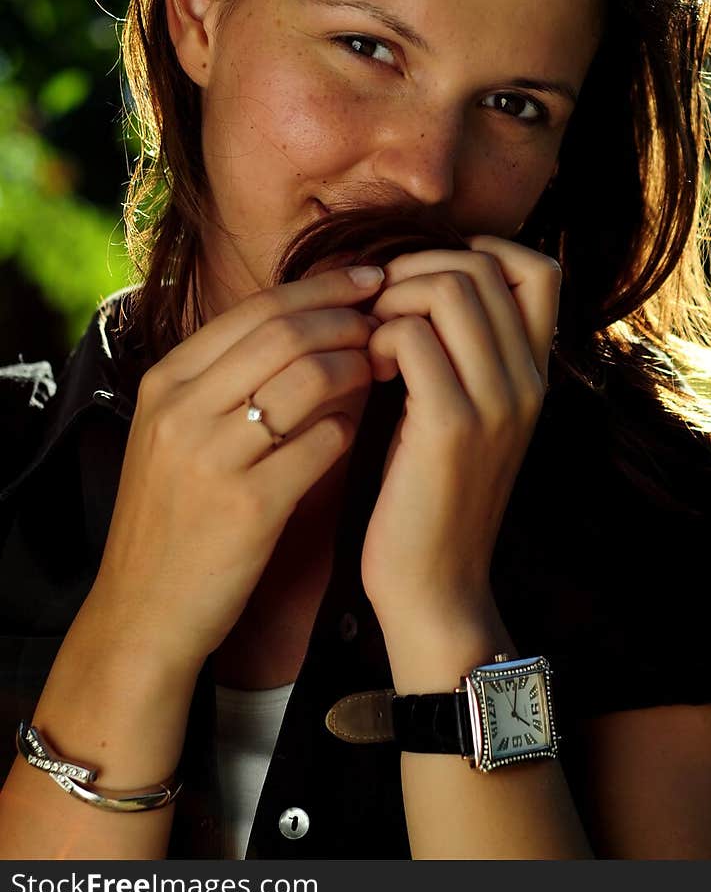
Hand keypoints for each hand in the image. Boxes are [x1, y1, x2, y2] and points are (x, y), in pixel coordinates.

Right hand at [90, 266, 383, 673]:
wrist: (144, 610)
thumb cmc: (175, 513)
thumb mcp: (175, 432)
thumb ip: (224, 377)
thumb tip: (306, 319)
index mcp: (166, 382)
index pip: (257, 309)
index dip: (323, 289)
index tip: (368, 280)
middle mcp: (182, 410)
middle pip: (286, 333)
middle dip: (348, 320)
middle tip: (385, 323)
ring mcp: (213, 458)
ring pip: (309, 379)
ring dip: (357, 368)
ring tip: (379, 370)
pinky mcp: (249, 507)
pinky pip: (321, 443)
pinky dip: (349, 427)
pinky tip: (356, 429)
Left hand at [358, 236, 560, 636]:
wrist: (435, 589)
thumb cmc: (430, 497)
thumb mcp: (462, 417)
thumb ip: (459, 355)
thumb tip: (414, 280)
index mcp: (534, 374)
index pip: (538, 268)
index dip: (480, 252)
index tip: (426, 285)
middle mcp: (528, 381)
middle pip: (481, 266)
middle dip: (414, 270)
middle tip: (378, 314)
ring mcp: (497, 402)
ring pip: (448, 289)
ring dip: (392, 301)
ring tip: (370, 343)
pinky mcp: (452, 427)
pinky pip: (412, 338)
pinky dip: (377, 339)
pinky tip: (365, 374)